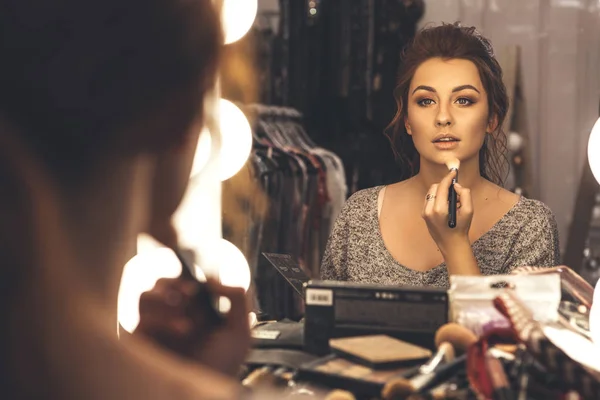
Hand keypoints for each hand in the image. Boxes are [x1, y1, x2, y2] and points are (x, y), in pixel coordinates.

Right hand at [134, 277, 250, 376]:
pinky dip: (162, 317)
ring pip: (145, 296)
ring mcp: (155, 329)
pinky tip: (183, 329)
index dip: (192, 277)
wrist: (203, 393)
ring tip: (183, 310)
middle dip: (175, 282)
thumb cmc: (221, 369)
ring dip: (163, 296)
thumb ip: (237, 298)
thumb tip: (212, 280)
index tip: (204, 284)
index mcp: (194, 313)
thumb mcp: (241, 331)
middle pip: (161, 283)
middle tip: (191, 292)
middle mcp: (172, 318)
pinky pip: (143, 318)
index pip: (184, 282)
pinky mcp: (142, 342)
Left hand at [422, 169, 473, 254]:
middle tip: (456, 191)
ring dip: (441, 192)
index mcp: (439, 209)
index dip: (448, 177)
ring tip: (452, 201)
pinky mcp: (424, 214)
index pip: (442, 187)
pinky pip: (430, 199)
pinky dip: (438, 198)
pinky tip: (446, 206)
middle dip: (445, 185)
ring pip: (431, 192)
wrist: (451, 244)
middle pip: (435, 187)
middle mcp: (429, 210)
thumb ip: (465, 195)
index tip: (454, 172)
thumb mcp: (469, 211)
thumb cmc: (460, 229)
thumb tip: (456, 186)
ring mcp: (425, 212)